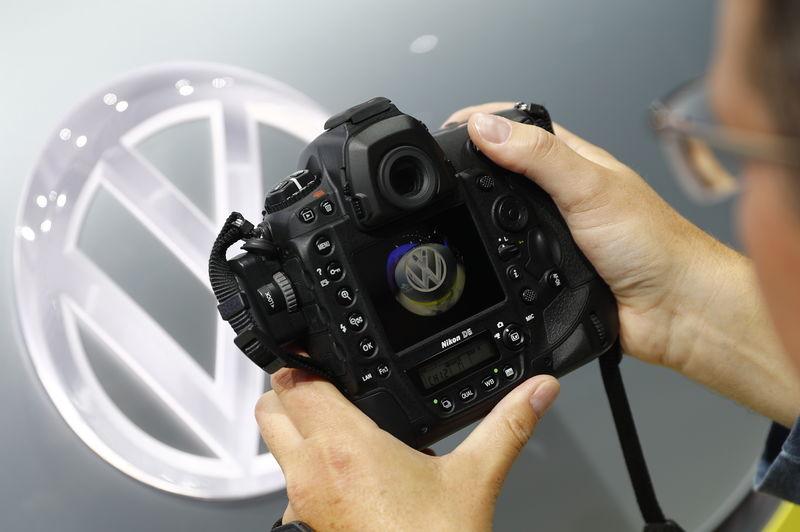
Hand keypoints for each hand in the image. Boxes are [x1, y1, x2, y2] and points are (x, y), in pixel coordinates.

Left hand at [256, 368, 559, 531]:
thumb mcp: (475, 480)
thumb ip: (507, 427)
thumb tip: (536, 391)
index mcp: (345, 447)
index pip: (294, 381)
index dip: (303, 360)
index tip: (318, 354)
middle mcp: (311, 474)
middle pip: (269, 409)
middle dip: (291, 393)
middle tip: (325, 390)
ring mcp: (300, 506)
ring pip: (276, 452)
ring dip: (296, 435)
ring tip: (341, 434)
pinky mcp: (304, 531)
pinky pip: (290, 491)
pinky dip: (308, 475)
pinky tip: (348, 482)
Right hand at [443, 103, 726, 369]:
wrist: (674, 311)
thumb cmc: (656, 245)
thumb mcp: (590, 189)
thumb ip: (539, 157)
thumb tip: (489, 128)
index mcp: (573, 162)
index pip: (519, 128)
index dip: (483, 123)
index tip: (448, 129)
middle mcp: (563, 195)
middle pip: (503, 173)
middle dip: (473, 173)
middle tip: (446, 178)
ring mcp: (555, 234)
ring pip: (503, 221)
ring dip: (482, 221)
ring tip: (461, 216)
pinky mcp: (550, 271)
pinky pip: (511, 262)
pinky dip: (496, 262)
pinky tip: (489, 261)